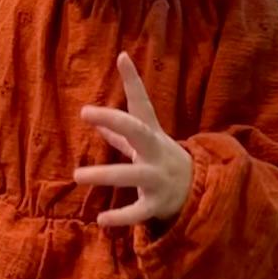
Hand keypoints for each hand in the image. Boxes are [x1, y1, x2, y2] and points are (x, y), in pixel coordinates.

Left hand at [75, 54, 193, 229]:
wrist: (199, 191)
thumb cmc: (162, 160)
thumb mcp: (147, 142)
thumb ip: (119, 133)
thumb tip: (95, 120)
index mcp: (151, 134)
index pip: (141, 103)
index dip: (133, 80)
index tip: (122, 57)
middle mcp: (155, 152)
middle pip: (137, 131)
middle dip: (114, 119)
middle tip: (87, 111)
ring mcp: (157, 177)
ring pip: (131, 175)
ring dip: (105, 175)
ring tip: (78, 176)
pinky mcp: (157, 204)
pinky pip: (138, 211)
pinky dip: (120, 217)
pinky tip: (101, 220)